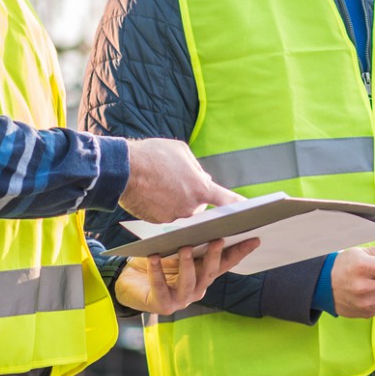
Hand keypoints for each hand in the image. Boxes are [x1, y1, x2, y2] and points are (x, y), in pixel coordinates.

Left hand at [113, 239, 260, 315]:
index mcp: (204, 275)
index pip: (226, 263)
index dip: (240, 252)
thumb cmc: (158, 263)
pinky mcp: (163, 304)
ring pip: (189, 282)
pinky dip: (157, 271)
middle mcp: (197, 289)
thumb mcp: (178, 249)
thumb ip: (193, 240)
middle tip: (217, 239)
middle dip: (214, 256)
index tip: (254, 239)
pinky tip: (154, 257)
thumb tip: (208, 216)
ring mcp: (181, 299)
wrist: (131, 283)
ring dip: (187, 265)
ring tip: (184, 248)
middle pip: (210, 272)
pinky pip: (160, 286)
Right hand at [120, 138, 240, 222]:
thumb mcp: (181, 152)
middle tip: (177, 182)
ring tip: (159, 185)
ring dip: (175, 201)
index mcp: (201, 188)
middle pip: (199, 206)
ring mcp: (174, 218)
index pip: (227, 201)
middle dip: (193, 196)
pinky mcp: (158, 223)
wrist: (123, 170)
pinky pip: (165, 217)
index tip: (250, 211)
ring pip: (181, 212)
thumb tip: (200, 178)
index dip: (239, 206)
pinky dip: (161, 208)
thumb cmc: (153, 155)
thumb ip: (195, 168)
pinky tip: (151, 194)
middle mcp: (190, 207)